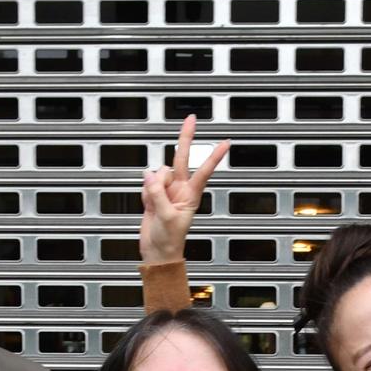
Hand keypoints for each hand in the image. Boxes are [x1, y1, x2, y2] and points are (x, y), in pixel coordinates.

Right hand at [140, 114, 226, 264]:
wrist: (157, 252)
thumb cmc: (169, 240)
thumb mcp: (166, 218)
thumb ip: (158, 194)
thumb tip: (150, 175)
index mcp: (191, 195)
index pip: (204, 170)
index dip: (213, 157)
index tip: (225, 143)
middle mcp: (181, 188)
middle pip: (181, 158)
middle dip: (186, 138)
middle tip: (191, 119)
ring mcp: (167, 189)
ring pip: (158, 172)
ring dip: (153, 186)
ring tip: (156, 205)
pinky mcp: (154, 192)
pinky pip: (146, 184)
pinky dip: (145, 194)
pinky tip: (150, 206)